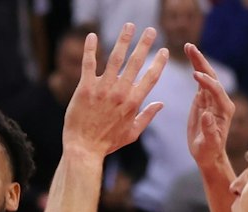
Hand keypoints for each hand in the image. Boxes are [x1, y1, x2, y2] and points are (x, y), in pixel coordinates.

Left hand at [62, 25, 169, 157]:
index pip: (150, 78)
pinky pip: (89, 64)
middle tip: (150, 30)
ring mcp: (102, 89)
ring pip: (115, 59)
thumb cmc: (107, 143)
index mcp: (133, 103)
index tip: (164, 50)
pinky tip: (92, 36)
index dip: (159, 63)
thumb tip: (161, 104)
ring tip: (129, 26)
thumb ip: (147, 116)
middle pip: (135, 63)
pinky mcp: (85, 88)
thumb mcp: (132, 133)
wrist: (84, 149)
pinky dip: (90, 49)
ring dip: (123, 40)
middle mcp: (120, 93)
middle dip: (144, 44)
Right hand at [184, 45, 233, 169]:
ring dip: (198, 61)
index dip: (207, 82)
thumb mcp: (209, 143)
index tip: (195, 75)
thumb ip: (210, 130)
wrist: (209, 154)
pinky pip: (200, 81)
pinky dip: (195, 68)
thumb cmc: (209, 151)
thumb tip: (207, 115)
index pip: (216, 91)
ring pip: (206, 76)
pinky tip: (190, 57)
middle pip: (212, 77)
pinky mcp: (204, 99)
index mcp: (224, 109)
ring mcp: (212, 98)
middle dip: (202, 63)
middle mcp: (220, 100)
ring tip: (188, 46)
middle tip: (191, 48)